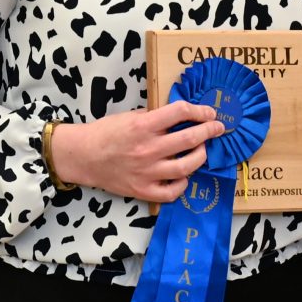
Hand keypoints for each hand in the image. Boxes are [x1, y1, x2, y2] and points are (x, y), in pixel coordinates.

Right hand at [49, 102, 222, 202]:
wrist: (83, 156)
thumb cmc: (105, 133)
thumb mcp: (129, 116)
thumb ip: (154, 116)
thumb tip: (178, 116)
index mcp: (143, 126)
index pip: (180, 112)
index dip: (200, 110)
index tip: (209, 112)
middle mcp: (147, 149)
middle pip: (189, 139)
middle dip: (209, 131)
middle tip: (218, 128)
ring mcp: (146, 172)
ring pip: (186, 167)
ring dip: (201, 156)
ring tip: (203, 150)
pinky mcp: (143, 190)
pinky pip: (172, 191)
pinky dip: (183, 184)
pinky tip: (184, 175)